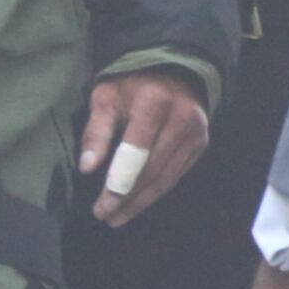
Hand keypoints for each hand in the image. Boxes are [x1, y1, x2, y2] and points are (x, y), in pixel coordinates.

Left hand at [77, 67, 211, 225]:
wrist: (174, 70)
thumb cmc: (131, 84)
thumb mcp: (106, 96)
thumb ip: (96, 130)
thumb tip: (87, 167)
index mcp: (155, 100)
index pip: (136, 151)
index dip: (119, 182)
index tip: (100, 206)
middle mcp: (182, 117)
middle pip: (152, 169)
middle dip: (127, 198)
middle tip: (105, 216)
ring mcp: (196, 132)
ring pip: (166, 177)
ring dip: (141, 201)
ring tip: (117, 218)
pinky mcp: (201, 143)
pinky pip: (176, 174)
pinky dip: (156, 191)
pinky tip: (138, 202)